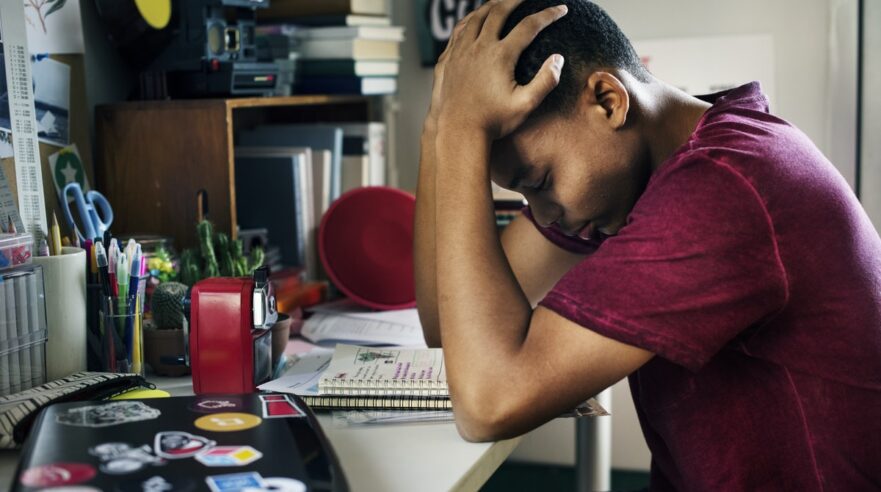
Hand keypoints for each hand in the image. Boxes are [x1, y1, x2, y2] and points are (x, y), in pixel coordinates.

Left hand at [435, 0, 567, 139]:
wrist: (457, 131)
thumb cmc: (493, 122)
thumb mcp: (525, 105)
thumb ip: (545, 81)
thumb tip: (558, 59)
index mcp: (500, 56)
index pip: (529, 26)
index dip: (548, 15)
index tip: (562, 9)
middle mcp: (479, 47)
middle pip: (499, 11)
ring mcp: (460, 52)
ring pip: (476, 17)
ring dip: (491, 5)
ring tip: (501, 1)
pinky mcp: (448, 59)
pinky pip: (459, 30)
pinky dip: (470, 19)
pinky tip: (474, 20)